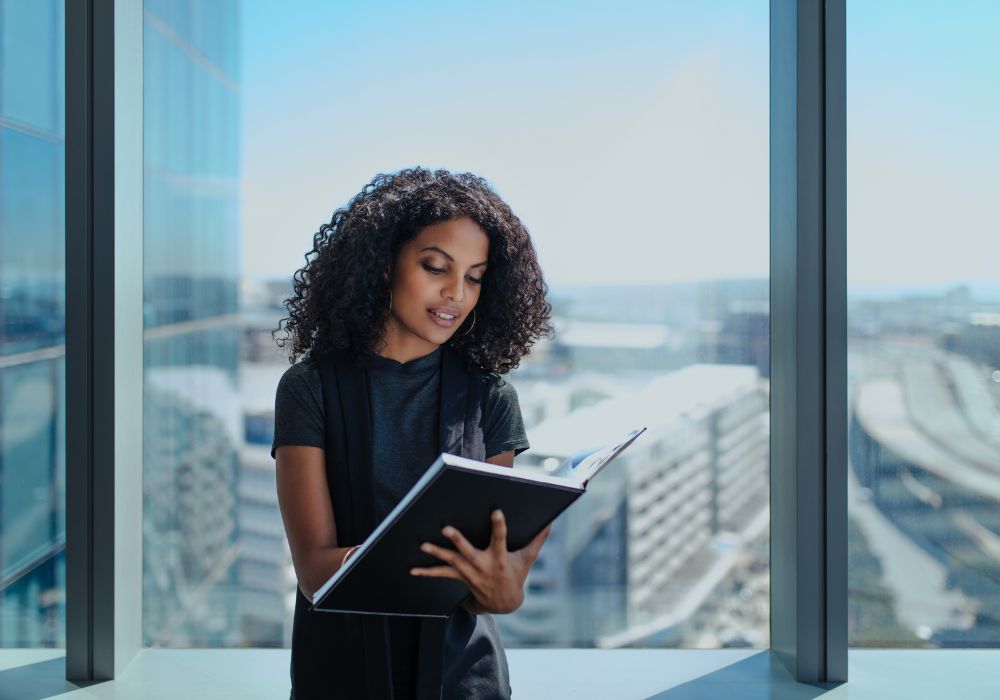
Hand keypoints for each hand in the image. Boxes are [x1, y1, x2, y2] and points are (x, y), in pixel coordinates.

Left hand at [410, 510, 551, 613]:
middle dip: (458, 540)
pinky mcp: (461, 578)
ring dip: (437, 553)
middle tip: (446, 528)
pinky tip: (413, 570)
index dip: (499, 525)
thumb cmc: (516, 575)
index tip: (496, 512)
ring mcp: (470, 573)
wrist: (504, 603)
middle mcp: (483, 566)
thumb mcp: (528, 558)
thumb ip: (538, 539)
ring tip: (424, 545)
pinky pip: (442, 575)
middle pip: (468, 551)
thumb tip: (551, 521)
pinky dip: (427, 572)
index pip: (500, 539)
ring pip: (452, 561)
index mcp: (500, 558)